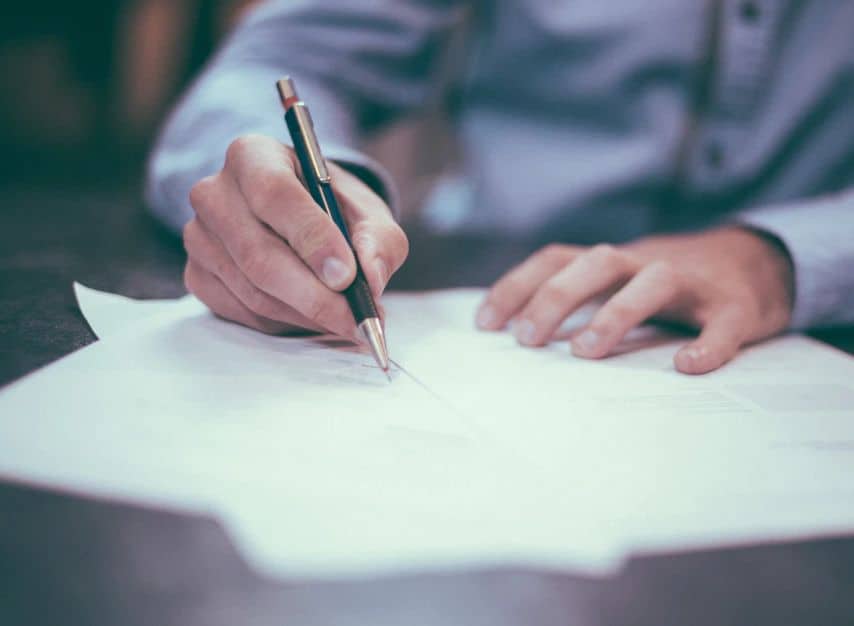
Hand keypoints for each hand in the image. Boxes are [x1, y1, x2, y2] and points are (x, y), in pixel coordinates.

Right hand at [183, 134, 407, 337]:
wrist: (299, 220)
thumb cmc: (332, 209)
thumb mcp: (367, 212)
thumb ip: (379, 240)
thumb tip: (371, 278)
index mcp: (253, 155)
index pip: (275, 194)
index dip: (312, 239)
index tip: (347, 276)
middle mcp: (214, 192)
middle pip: (259, 254)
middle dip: (315, 295)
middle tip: (356, 319)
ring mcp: (199, 237)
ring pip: (253, 291)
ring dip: (306, 314)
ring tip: (345, 320)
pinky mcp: (197, 275)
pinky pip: (243, 312)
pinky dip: (285, 323)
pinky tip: (313, 316)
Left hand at [476, 227, 793, 373]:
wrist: (756, 264)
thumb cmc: (669, 285)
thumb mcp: (619, 282)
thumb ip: (579, 299)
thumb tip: (516, 337)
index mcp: (613, 262)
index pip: (556, 259)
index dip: (517, 286)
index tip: (485, 324)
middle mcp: (646, 263)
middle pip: (597, 262)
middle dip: (556, 297)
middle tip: (526, 339)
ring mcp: (694, 282)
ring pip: (655, 281)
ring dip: (616, 312)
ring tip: (584, 351)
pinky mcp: (736, 307)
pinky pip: (724, 323)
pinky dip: (708, 344)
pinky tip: (688, 366)